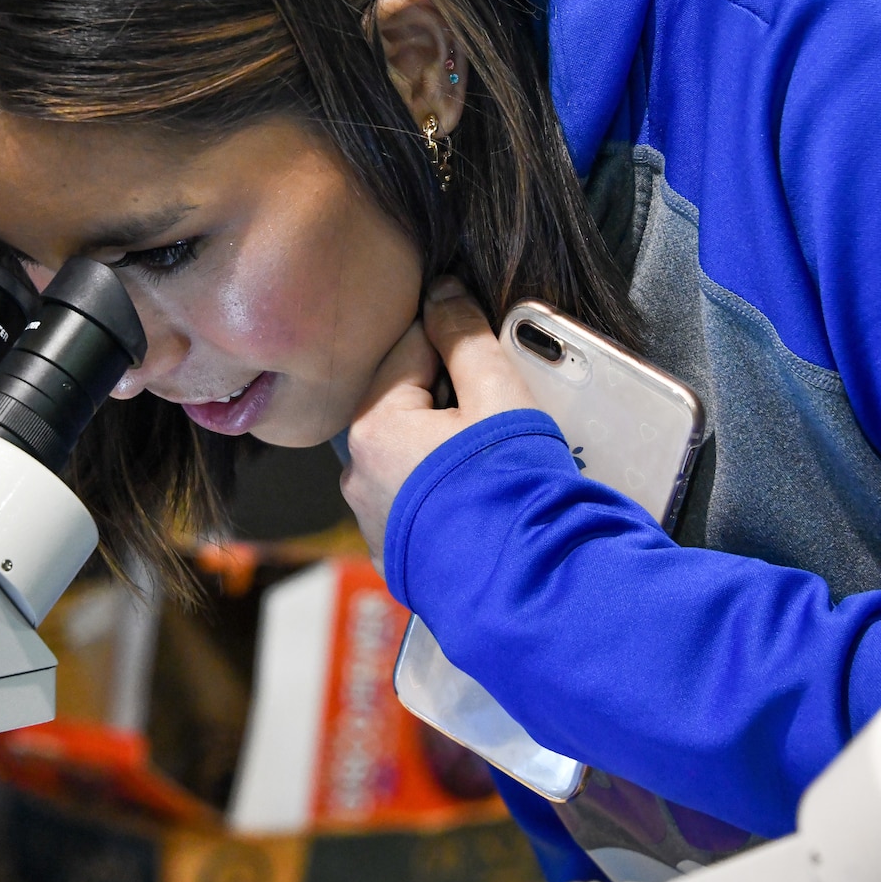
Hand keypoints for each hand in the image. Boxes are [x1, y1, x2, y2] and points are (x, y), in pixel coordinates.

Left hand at [342, 277, 536, 561]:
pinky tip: (479, 489)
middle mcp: (358, 473)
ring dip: (445, 440)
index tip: (484, 345)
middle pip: (405, 402)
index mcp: (373, 427)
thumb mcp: (498, 396)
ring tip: (493, 449)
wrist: (522, 591)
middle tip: (497, 404)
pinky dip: (441, 483)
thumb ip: (466, 336)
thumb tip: (443, 290)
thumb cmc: (510, 491)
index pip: (408, 349)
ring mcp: (373, 517)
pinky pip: (413, 493)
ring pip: (408, 449)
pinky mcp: (395, 550)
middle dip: (448, 394)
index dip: (452, 340)